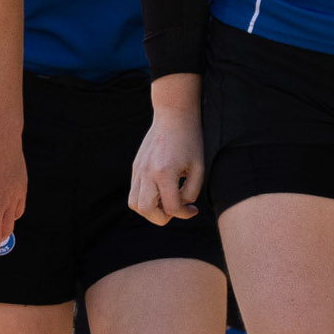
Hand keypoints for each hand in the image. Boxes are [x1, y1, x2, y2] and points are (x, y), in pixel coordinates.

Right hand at [129, 104, 205, 224]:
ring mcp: (138, 169)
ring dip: (150, 210)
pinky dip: (145, 199)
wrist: (173, 115)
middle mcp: (147, 173)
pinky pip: (134, 192)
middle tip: (175, 208)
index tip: (193, 209)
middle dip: (163, 217)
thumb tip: (181, 206)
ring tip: (165, 201)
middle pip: (146, 210)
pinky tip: (160, 191)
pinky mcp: (135, 167)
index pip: (171, 208)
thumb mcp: (198, 168)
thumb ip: (191, 192)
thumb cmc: (190, 141)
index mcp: (164, 173)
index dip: (185, 214)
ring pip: (134, 204)